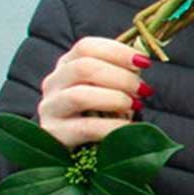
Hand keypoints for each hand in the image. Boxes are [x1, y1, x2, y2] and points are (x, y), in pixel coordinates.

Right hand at [37, 37, 152, 147]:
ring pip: (80, 96)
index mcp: (67, 64)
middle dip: (121, 77)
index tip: (143, 62)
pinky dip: (113, 126)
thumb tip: (141, 62)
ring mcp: (50, 108)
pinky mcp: (55, 134)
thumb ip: (121, 71)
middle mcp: (54, 82)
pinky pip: (86, 128)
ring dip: (115, 99)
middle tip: (143, 89)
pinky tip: (128, 126)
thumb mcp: (107, 85)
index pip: (86, 47)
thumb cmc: (99, 109)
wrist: (77, 148)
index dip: (117, 51)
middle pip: (83, 68)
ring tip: (135, 106)